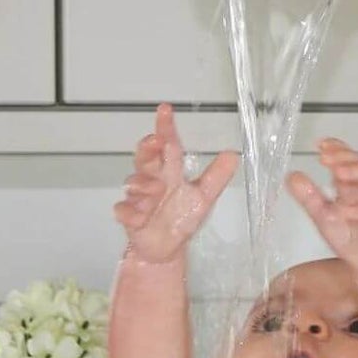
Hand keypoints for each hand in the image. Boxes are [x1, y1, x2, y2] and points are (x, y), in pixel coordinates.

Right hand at [114, 104, 237, 264]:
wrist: (167, 247)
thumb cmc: (182, 218)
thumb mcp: (205, 196)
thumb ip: (217, 176)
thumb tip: (233, 154)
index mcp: (169, 172)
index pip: (167, 145)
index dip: (166, 127)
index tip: (166, 109)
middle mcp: (152, 180)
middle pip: (144, 157)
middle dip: (147, 148)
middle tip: (155, 142)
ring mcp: (137, 197)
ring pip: (134, 182)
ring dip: (144, 185)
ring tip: (156, 191)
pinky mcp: (128, 216)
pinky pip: (123, 209)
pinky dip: (131, 211)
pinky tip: (140, 216)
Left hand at [288, 139, 357, 279]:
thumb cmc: (351, 239)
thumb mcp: (323, 217)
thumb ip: (309, 197)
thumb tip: (292, 176)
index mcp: (353, 187)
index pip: (348, 160)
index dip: (337, 149)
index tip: (321, 145)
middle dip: (346, 158)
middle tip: (327, 158)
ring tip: (339, 174)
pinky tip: (346, 208)